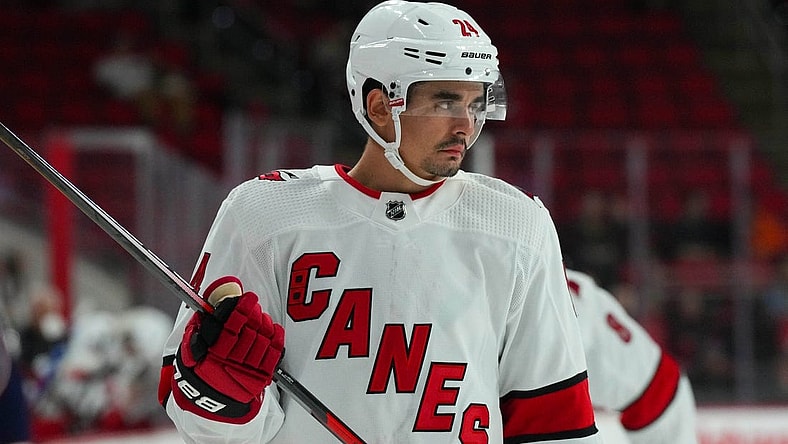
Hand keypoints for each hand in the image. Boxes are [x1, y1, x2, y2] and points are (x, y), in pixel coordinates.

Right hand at [172, 277, 284, 421]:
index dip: (243, 308)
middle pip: (250, 330)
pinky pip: (274, 354)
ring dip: (265, 324)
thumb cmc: (199, 369)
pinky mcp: (259, 379)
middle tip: (254, 306)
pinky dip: (277, 338)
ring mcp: (246, 372)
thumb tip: (215, 302)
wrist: (207, 400)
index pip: (231, 325)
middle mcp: (230, 363)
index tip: (248, 298)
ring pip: (263, 340)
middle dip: (255, 314)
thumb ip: (201, 325)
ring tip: (261, 318)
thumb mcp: (190, 347)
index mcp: (212, 354)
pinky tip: (274, 330)